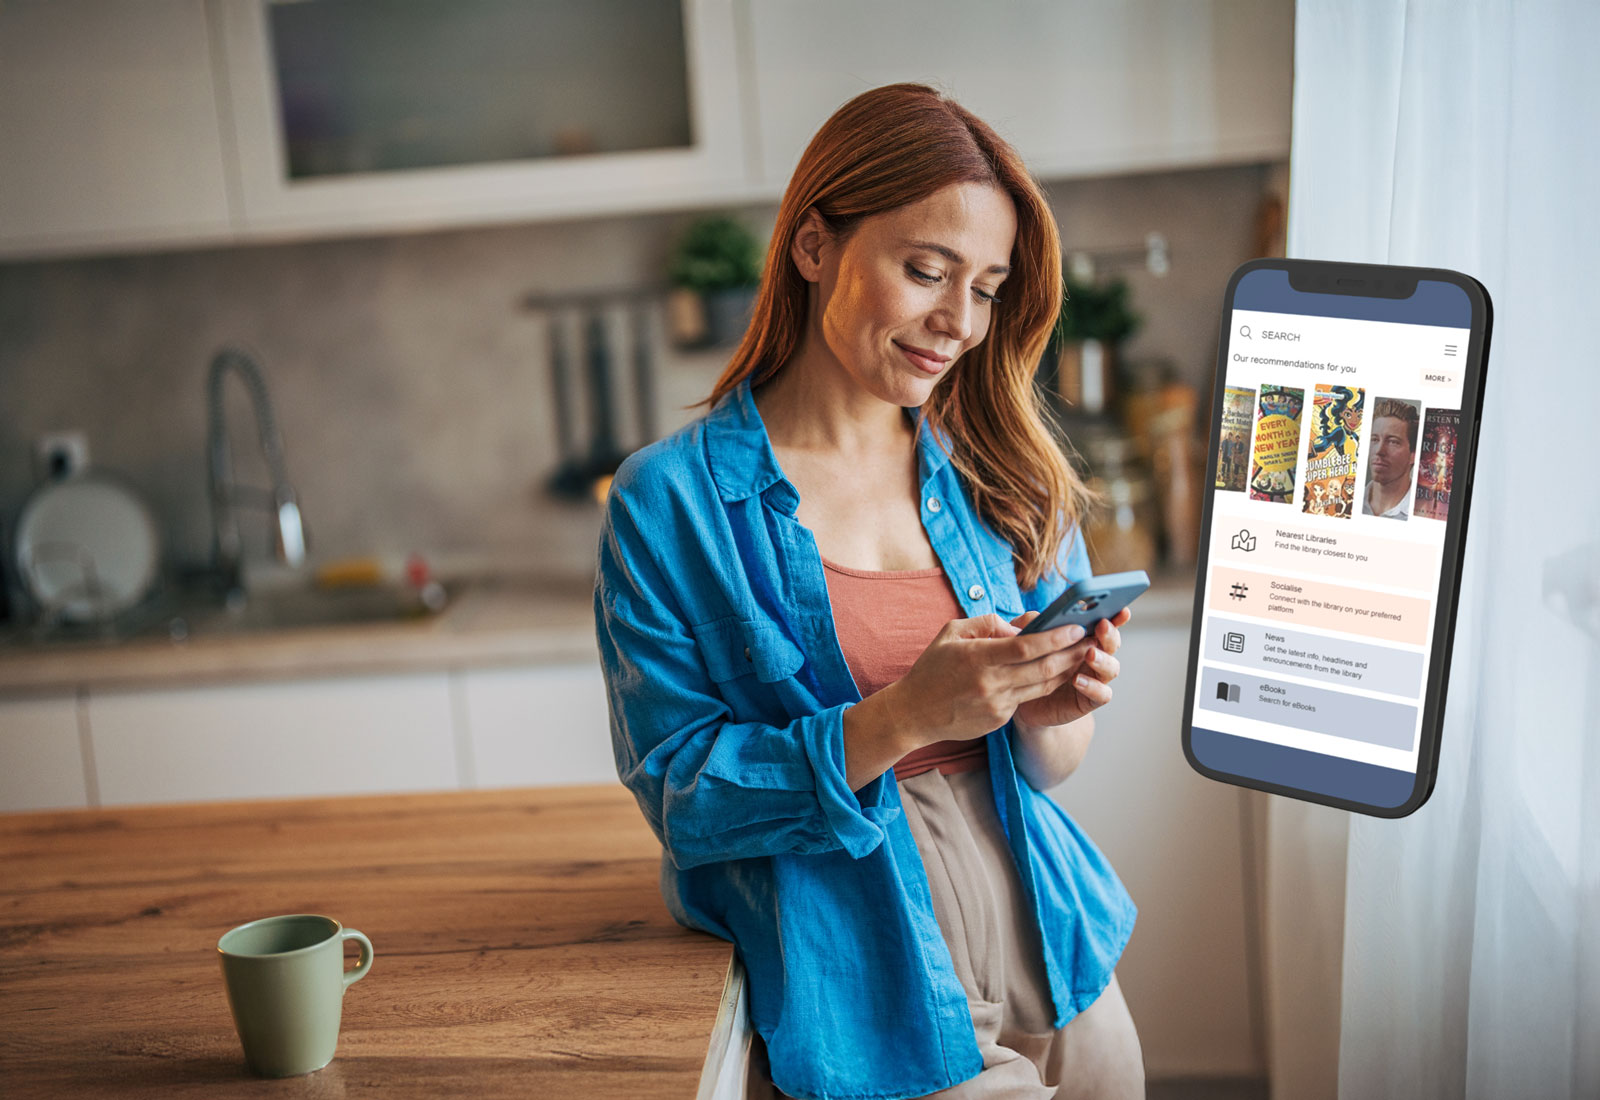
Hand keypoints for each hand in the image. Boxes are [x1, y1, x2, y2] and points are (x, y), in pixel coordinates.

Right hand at [887, 612, 1102, 744]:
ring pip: (1042, 686)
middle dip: (1072, 653)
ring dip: (1067, 670)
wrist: (915, 713)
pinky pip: (1028, 698)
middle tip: (1092, 639)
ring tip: (1083, 654)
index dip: (1055, 637)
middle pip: (1043, 668)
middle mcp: (990, 683)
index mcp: (977, 657)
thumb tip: (1021, 627)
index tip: (1076, 626)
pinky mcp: (1000, 719)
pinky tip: (1058, 672)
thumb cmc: (932, 668)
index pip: (1026, 647)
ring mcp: (997, 705)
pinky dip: (1045, 684)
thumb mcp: (951, 633)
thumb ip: (987, 623)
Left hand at [1011, 606, 1130, 729]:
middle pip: (1112, 642)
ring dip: (1103, 659)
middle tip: (1102, 625)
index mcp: (1084, 637)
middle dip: (1110, 633)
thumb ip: (1028, 627)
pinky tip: (1079, 681)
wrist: (1026, 702)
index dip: (1115, 615)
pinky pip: (1101, 694)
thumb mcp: (1024, 643)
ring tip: (1091, 654)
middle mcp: (1094, 655)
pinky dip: (1093, 687)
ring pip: (1112, 668)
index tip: (1119, 608)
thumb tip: (1034, 619)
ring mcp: (1094, 678)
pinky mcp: (1089, 699)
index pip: (1104, 622)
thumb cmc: (1029, 666)